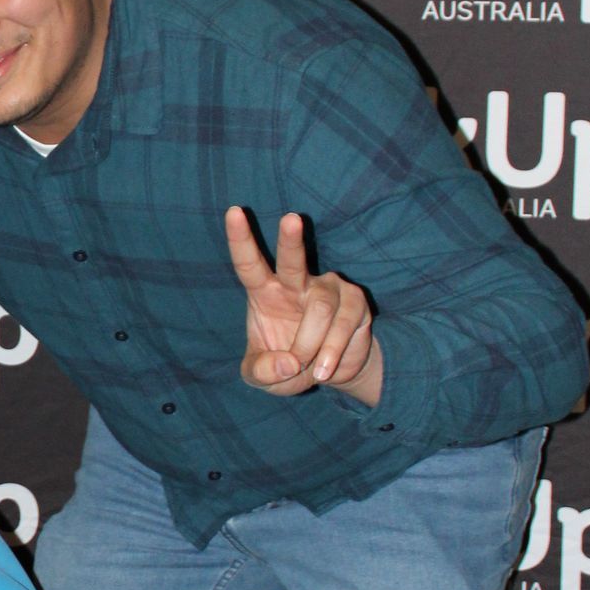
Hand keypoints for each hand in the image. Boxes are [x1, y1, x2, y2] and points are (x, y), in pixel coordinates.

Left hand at [225, 208, 381, 404]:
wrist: (330, 373)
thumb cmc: (287, 365)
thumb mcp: (263, 378)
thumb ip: (262, 372)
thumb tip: (287, 361)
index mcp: (265, 293)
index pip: (249, 264)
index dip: (240, 239)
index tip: (233, 211)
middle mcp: (296, 284)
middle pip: (292, 260)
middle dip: (291, 240)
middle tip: (291, 218)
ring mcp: (328, 289)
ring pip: (320, 310)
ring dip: (310, 345)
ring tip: (308, 368)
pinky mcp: (355, 302)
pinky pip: (343, 324)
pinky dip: (331, 352)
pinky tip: (324, 369)